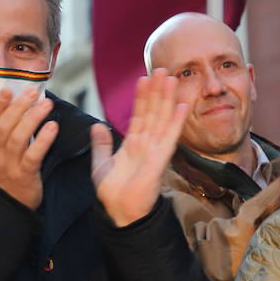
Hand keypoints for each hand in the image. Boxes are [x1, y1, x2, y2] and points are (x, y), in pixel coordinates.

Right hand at [0, 88, 58, 209]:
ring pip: (18, 139)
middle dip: (18, 108)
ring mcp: (9, 165)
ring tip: (47, 105)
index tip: (7, 89)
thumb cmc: (4, 168)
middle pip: (3, 128)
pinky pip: (33, 156)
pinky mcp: (25, 175)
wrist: (7, 202)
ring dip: (33, 119)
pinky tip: (53, 127)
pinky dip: (43, 140)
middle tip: (33, 93)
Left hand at [90, 71, 189, 226]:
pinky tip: (182, 106)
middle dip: (157, 90)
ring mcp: (155, 150)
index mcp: (134, 144)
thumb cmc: (112, 192)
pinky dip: (176, 122)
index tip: (144, 78)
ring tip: (170, 77)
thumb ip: (102, 144)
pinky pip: (169, 137)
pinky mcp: (160, 160)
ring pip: (162, 118)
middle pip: (153, 111)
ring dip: (167, 98)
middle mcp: (147, 144)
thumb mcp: (101, 163)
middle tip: (160, 68)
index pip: (139, 114)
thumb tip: (98, 126)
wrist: (118, 211)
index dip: (142, 96)